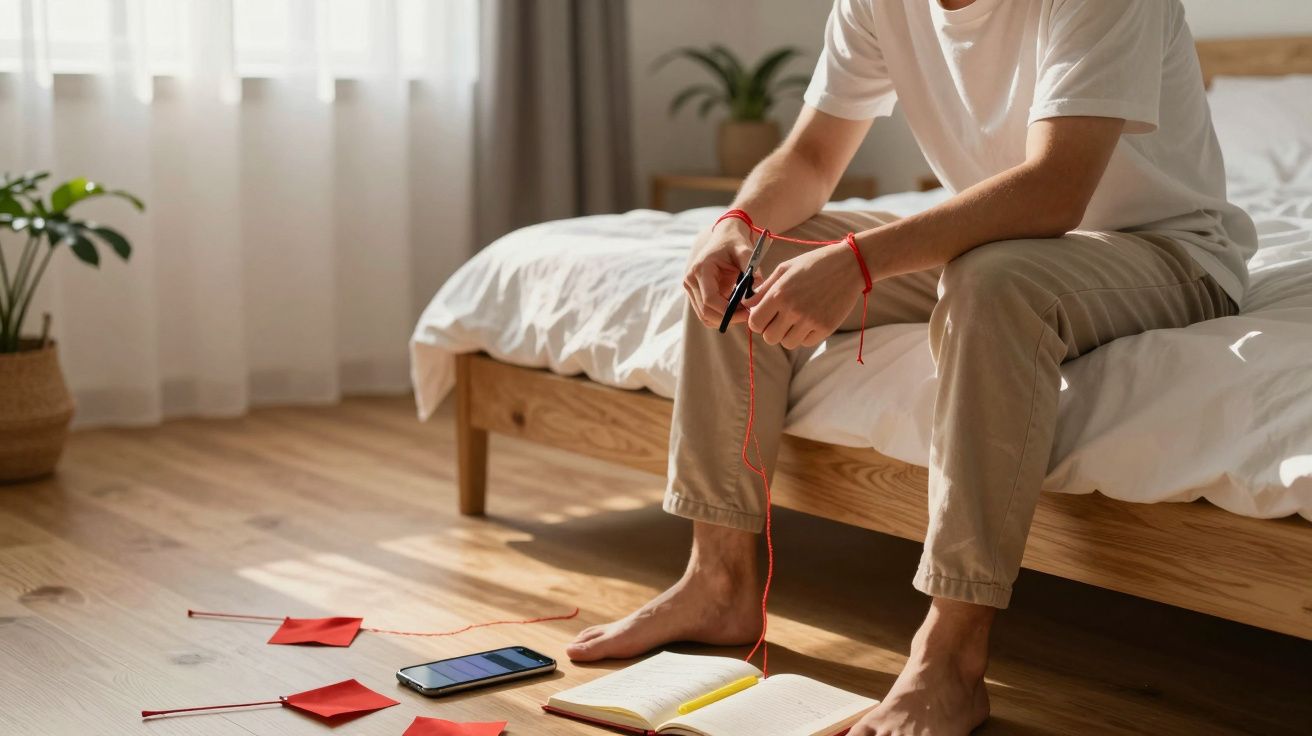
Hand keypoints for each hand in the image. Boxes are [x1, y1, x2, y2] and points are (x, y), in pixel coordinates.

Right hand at [683, 218, 755, 327]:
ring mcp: (690, 288)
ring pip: (705, 316)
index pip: (710, 300)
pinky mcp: (695, 294)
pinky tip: (735, 309)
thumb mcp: (745, 251)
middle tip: (748, 315)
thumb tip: (756, 293)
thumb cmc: (734, 243)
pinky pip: (706, 313)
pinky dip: (721, 316)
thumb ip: (751, 270)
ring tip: (743, 311)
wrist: (724, 237)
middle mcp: (690, 280)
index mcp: (701, 269)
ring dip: (724, 319)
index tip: (747, 312)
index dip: (728, 311)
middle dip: (728, 318)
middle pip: (706, 312)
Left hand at [742, 243, 863, 348]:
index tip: (764, 316)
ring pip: (787, 343)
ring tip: (796, 319)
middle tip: (780, 319)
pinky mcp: (826, 328)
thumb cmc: (814, 264)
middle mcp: (793, 310)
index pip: (755, 323)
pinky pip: (806, 343)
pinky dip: (805, 336)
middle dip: (771, 330)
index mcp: (779, 294)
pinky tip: (810, 320)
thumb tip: (747, 304)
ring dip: (788, 334)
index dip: (757, 321)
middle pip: (769, 338)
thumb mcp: (785, 269)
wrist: (849, 265)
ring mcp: (810, 321)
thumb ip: (764, 288)